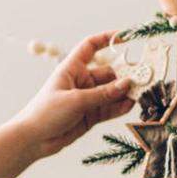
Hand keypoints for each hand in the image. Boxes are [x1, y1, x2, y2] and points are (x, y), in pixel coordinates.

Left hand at [8, 31, 136, 160]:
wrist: (34, 140)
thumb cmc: (46, 112)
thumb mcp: (75, 100)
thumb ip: (102, 94)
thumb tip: (127, 84)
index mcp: (72, 69)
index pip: (90, 46)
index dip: (107, 39)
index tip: (125, 37)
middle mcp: (81, 81)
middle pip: (108, 73)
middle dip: (125, 75)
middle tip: (142, 77)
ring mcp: (87, 99)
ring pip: (112, 92)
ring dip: (125, 92)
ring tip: (141, 92)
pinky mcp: (91, 115)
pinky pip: (110, 108)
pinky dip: (120, 107)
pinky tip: (131, 105)